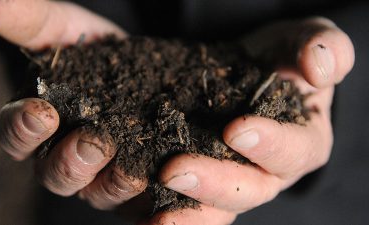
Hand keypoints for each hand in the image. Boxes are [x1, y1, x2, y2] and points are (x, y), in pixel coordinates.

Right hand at [0, 0, 146, 212]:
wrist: (151, 67)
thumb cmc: (100, 52)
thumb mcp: (71, 31)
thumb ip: (37, 24)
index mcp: (40, 126)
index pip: (16, 135)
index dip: (22, 128)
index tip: (41, 111)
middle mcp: (65, 157)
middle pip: (55, 174)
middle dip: (71, 161)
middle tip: (92, 143)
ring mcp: (100, 175)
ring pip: (96, 193)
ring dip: (110, 186)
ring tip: (130, 172)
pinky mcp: (134, 184)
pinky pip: (136, 201)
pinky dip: (145, 198)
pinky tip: (158, 185)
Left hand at [140, 17, 354, 224]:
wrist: (247, 67)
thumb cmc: (281, 57)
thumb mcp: (304, 41)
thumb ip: (321, 47)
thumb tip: (321, 67)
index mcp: (301, 143)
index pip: (293, 151)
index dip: (268, 144)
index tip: (237, 129)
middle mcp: (267, 172)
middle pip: (247, 190)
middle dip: (213, 183)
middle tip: (175, 171)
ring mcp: (232, 179)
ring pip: (214, 208)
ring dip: (186, 214)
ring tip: (157, 218)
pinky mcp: (203, 180)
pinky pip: (186, 202)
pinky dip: (163, 209)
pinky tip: (141, 213)